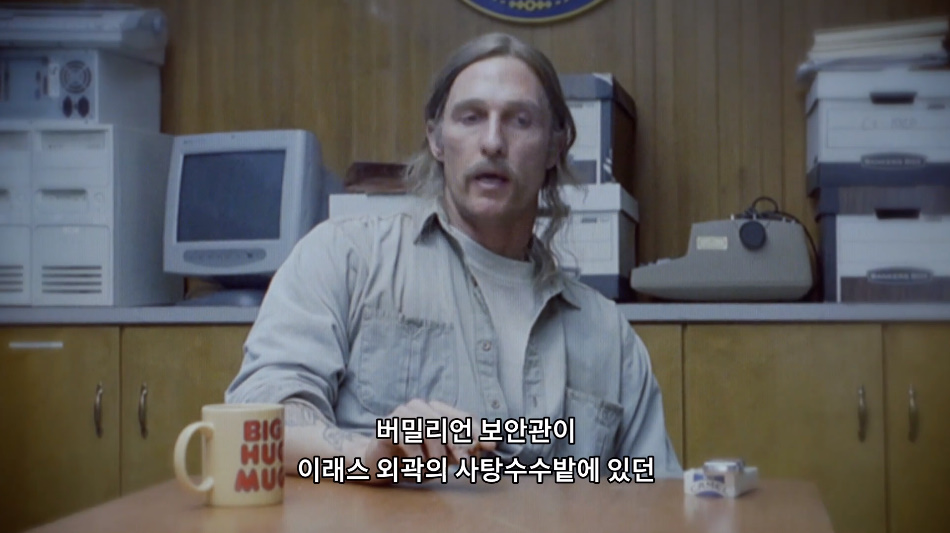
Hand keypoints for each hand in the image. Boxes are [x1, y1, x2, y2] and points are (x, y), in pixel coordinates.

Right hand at [363, 399, 495, 479]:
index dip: (477, 431)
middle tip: (465, 464)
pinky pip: (407, 437)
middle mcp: (420, 407)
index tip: (491, 445)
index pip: (463, 417)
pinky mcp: (387, 425)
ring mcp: (403, 413)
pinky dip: (416, 455)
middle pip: (447, 423)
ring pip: (428, 429)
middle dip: (459, 445)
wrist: (379, 463)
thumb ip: (462, 450)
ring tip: (434, 469)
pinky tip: (418, 466)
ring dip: (435, 454)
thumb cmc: (413, 458)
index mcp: (436, 410)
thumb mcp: (442, 456)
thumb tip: (489, 445)